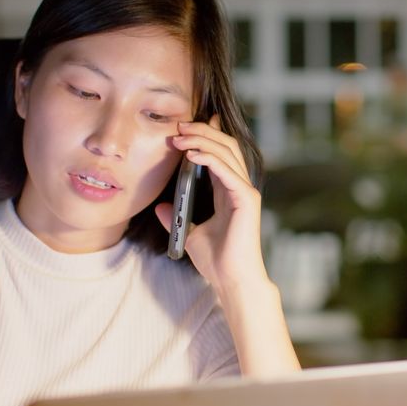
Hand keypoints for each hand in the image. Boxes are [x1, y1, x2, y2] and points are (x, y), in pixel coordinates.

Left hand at [155, 115, 266, 292]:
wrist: (231, 280)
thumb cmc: (217, 261)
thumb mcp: (190, 233)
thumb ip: (177, 217)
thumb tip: (160, 207)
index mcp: (229, 192)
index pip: (221, 153)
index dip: (206, 135)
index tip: (185, 126)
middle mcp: (240, 187)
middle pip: (226, 145)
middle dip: (202, 131)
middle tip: (179, 125)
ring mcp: (245, 191)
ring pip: (227, 152)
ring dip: (202, 140)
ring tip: (180, 136)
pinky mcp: (246, 199)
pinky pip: (227, 170)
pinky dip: (209, 158)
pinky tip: (191, 154)